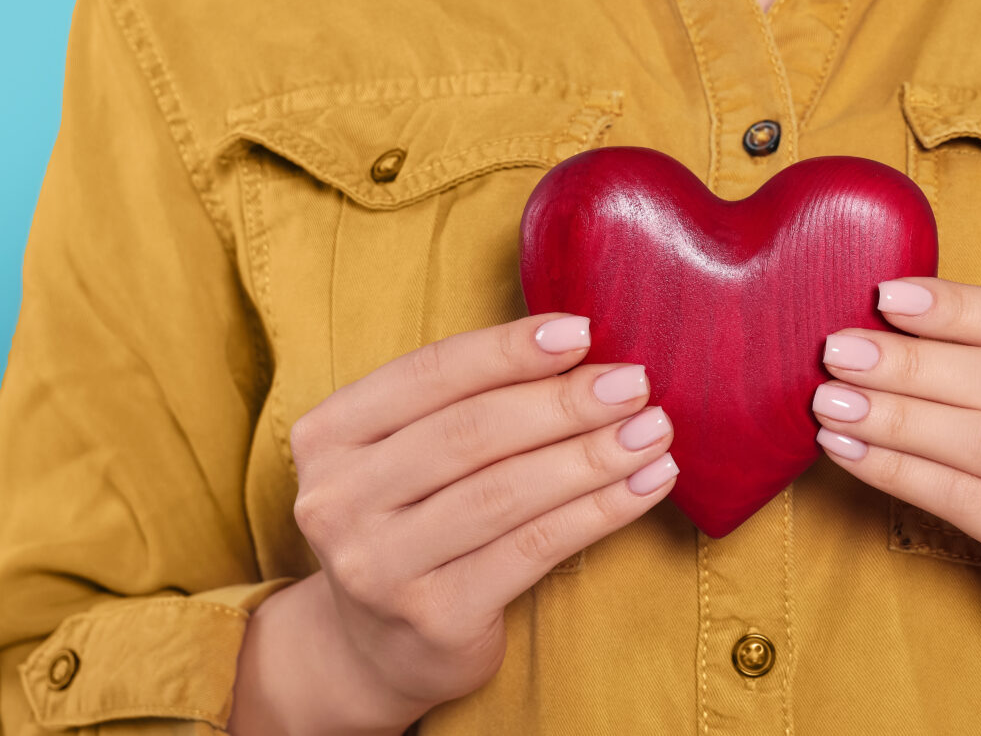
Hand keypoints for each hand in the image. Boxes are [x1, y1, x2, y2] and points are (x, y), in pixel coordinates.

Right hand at [231, 313, 678, 735]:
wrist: (372, 649)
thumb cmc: (411, 520)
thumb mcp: (405, 453)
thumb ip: (463, 400)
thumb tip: (577, 345)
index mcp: (327, 435)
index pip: (428, 374)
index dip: (509, 349)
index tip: (583, 331)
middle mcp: (338, 500)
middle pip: (471, 433)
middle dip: (563, 402)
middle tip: (634, 383)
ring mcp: (379, 566)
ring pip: (506, 493)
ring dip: (592, 455)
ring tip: (653, 431)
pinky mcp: (433, 618)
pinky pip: (532, 549)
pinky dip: (599, 511)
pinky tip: (645, 485)